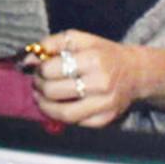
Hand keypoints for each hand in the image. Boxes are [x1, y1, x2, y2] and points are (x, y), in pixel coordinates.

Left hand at [28, 29, 145, 127]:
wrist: (136, 72)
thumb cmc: (105, 54)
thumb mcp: (82, 39)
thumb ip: (53, 44)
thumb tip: (28, 59)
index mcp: (94, 59)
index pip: (52, 69)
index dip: (40, 69)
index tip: (40, 68)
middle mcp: (101, 83)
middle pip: (54, 92)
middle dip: (39, 87)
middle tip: (38, 82)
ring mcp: (104, 104)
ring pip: (63, 113)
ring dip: (45, 106)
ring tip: (41, 97)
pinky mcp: (105, 120)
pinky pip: (75, 123)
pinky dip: (62, 116)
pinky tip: (58, 106)